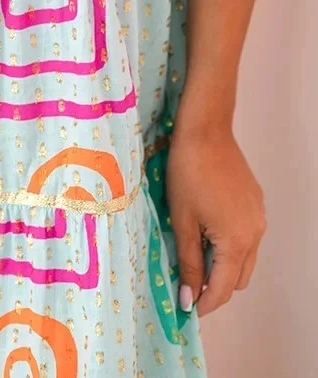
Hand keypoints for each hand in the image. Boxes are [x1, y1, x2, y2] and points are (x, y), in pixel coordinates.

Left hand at [167, 124, 265, 317]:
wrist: (205, 131)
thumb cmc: (187, 173)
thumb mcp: (182, 221)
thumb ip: (188, 263)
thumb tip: (188, 299)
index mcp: (238, 241)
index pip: (223, 288)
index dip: (204, 304)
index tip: (185, 311)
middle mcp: (256, 232)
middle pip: (238, 278)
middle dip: (215, 287)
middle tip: (187, 285)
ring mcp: (259, 216)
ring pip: (244, 258)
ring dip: (223, 266)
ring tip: (194, 259)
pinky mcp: (255, 202)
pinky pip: (246, 236)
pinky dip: (229, 245)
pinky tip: (206, 233)